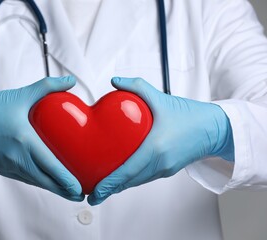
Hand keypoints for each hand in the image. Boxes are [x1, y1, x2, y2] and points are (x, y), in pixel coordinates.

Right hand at [0, 76, 83, 201]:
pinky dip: (39, 182)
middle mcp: (16, 157)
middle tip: (80, 195)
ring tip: (68, 192)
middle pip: (45, 181)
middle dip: (64, 191)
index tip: (79, 189)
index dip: (65, 180)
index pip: (49, 166)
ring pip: (35, 182)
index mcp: (24, 140)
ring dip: (52, 188)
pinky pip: (25, 179)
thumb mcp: (22, 94)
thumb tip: (71, 80)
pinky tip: (48, 182)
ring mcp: (8, 166)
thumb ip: (48, 86)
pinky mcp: (2, 169)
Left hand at [87, 77, 233, 204]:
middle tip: (93, 195)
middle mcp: (161, 163)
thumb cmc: (189, 114)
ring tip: (102, 190)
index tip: (97, 191)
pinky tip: (121, 179)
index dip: (111, 183)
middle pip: (130, 181)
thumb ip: (136, 86)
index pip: (129, 170)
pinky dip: (132, 180)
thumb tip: (114, 81)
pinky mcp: (169, 170)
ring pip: (137, 181)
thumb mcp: (160, 97)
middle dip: (110, 190)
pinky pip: (146, 178)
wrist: (214, 128)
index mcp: (157, 147)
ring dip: (120, 187)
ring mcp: (166, 169)